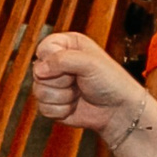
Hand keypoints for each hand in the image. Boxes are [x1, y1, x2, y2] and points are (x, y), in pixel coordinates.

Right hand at [33, 32, 149, 142]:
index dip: (53, 60)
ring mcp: (54, 84)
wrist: (119, 110)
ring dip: (62, 97)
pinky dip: (61, 110)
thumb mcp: (90, 63)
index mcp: (67, 46)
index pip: (43, 49)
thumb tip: (38, 69)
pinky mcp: (53, 103)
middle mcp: (58, 63)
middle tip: (78, 81)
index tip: (72, 66)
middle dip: (60, 81)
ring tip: (79, 93)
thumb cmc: (111, 82)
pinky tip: (75, 105)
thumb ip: (62, 60)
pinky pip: (43, 108)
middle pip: (37, 72)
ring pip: (38, 91)